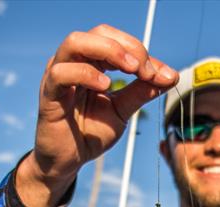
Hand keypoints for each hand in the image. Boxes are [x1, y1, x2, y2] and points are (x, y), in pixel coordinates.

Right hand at [20, 24, 177, 206]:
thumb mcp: (122, 110)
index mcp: (93, 63)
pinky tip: (105, 86)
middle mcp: (74, 62)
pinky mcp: (48, 93)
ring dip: (108, 50)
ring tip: (131, 70)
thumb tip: (171, 76)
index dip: (143, 54)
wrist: (70, 160)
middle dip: (129, 47)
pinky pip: (61, 73)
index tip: (165, 75)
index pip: (118, 42)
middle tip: (146, 70)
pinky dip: (85, 74)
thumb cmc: (91, 132)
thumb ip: (142, 92)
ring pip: (76, 42)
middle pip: (100, 33)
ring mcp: (58, 74)